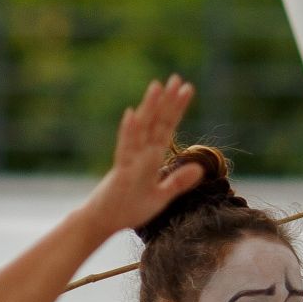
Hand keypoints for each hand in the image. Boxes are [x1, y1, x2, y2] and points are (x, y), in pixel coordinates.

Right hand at [80, 75, 202, 234]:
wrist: (103, 223)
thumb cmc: (129, 210)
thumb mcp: (161, 197)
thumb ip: (177, 182)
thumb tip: (199, 170)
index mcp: (151, 158)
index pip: (167, 128)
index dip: (176, 109)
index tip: (187, 89)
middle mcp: (140, 154)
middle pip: (156, 123)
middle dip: (167, 102)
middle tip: (177, 78)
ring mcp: (129, 161)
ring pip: (141, 130)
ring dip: (149, 108)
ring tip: (156, 86)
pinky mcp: (120, 172)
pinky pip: (125, 150)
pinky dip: (128, 133)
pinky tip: (132, 115)